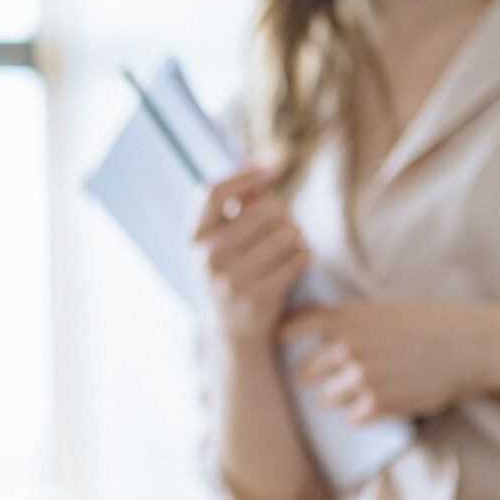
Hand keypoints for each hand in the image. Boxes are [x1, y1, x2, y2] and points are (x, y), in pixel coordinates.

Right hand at [190, 165, 305, 344]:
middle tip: (287, 222)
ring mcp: (231, 279)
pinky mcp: (259, 297)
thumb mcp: (219, 239)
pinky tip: (300, 257)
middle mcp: (207, 256)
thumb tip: (266, 169)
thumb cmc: (230, 270)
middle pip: (262, 210)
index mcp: (194, 236)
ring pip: (286, 234)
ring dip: (297, 235)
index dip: (245, 176)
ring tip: (292, 242)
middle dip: (283, 212)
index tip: (274, 170)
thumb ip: (236, 204)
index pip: (212, 193)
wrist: (232, 329)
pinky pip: (298, 258)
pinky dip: (305, 254)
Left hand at [279, 298, 497, 420]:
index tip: (273, 342)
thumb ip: (350, 319)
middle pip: (304, 369)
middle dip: (305, 375)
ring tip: (347, 390)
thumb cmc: (429, 324)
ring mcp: (364, 378)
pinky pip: (351, 416)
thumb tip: (312, 326)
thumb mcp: (384, 309)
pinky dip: (357, 413)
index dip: (280, 335)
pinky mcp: (379, 404)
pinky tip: (369, 405)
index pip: (295, 326)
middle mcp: (351, 348)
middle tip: (305, 377)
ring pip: (326, 397)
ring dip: (331, 397)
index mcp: (350, 318)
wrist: (470, 347)